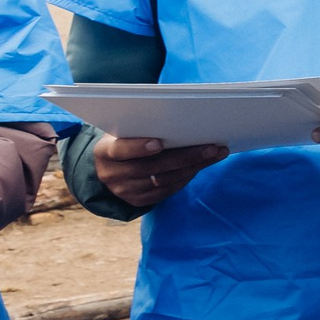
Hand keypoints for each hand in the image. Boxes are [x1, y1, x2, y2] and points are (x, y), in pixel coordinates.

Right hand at [93, 133, 227, 207]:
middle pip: (152, 167)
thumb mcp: (124, 132)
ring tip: (215, 154)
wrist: (110, 167)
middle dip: (185, 157)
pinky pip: (167, 191)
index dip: (138, 147)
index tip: (159, 142)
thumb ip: (141, 128)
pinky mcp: (138, 200)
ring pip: (164, 180)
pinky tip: (200, 166)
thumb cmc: (124, 140)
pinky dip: (186, 177)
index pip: (120, 150)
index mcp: (104, 152)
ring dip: (193, 167)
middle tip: (211, 147)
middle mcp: (112, 174)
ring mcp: (125, 190)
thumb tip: (181, 119)